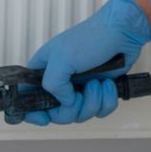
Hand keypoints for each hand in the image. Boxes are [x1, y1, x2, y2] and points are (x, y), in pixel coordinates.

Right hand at [22, 0, 150, 126]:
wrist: (122, 33)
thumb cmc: (92, 38)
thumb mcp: (62, 58)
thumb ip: (52, 84)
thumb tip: (64, 102)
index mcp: (43, 71)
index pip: (28, 98)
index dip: (33, 113)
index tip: (44, 118)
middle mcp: (60, 82)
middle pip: (57, 114)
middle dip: (72, 109)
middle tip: (80, 94)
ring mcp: (79, 88)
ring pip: (80, 114)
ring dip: (93, 101)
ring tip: (98, 82)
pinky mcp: (98, 92)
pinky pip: (99, 111)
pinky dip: (107, 101)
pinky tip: (108, 84)